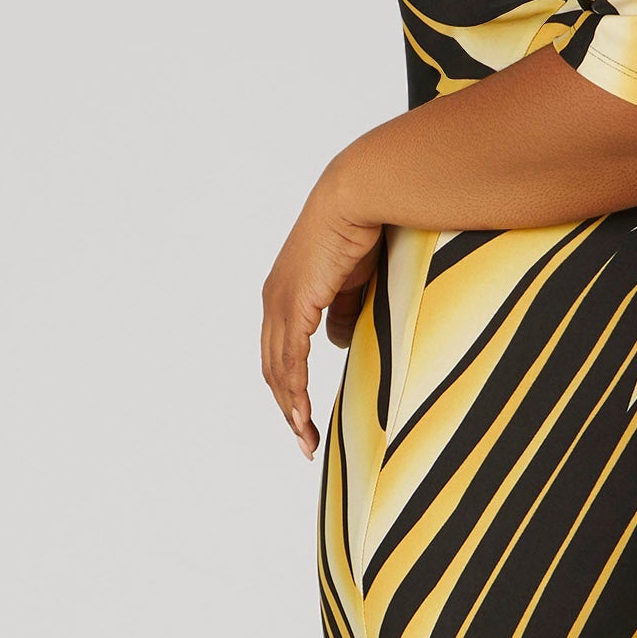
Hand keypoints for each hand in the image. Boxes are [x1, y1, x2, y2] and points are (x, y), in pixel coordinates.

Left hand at [261, 173, 380, 458]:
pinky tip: (303, 414)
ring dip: (291, 409)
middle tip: (305, 441)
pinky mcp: (294, 303)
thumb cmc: (364, 230)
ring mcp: (279, 302)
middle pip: (272, 369)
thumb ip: (345, 312)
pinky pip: (290, 359)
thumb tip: (338, 344)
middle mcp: (274, 301)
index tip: (306, 419)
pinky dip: (295, 390)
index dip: (290, 389)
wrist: (360, 196)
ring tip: (306, 439)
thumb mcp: (355, 282)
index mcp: (284, 295)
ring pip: (278, 371)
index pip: (279, 354)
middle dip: (287, 409)